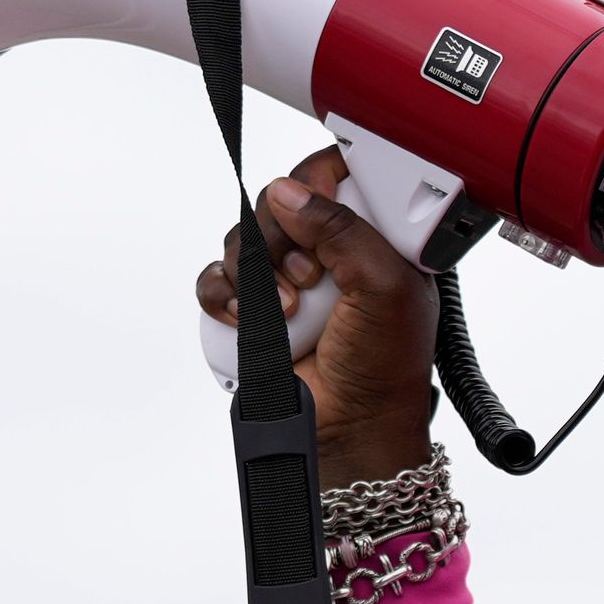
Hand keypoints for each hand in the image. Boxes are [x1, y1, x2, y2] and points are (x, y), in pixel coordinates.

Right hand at [193, 146, 438, 485]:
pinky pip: (217, 280)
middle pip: (279, 202)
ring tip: (289, 309)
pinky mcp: (253, 309)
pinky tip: (249, 319)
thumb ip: (345, 230)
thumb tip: (291, 193)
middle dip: (282, 236)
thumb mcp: (387, 286)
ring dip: (255, 271)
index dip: (320, 182)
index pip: (337, 176)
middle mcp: (327, 251)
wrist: (352, 427)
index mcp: (372, 236)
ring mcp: (286, 279)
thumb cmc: (386, 366)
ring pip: (242, 238)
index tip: (318, 203)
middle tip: (309, 276)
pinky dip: (223, 295)